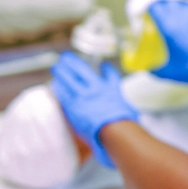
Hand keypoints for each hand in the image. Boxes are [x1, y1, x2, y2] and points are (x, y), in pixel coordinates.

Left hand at [50, 52, 139, 167]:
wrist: (115, 130)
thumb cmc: (125, 125)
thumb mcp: (130, 113)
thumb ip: (126, 111)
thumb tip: (132, 116)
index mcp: (113, 89)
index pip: (110, 74)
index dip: (106, 68)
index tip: (104, 65)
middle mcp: (97, 89)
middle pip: (83, 70)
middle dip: (74, 62)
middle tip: (67, 58)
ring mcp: (85, 96)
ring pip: (70, 79)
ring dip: (62, 71)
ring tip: (57, 67)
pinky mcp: (74, 106)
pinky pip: (64, 93)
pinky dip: (59, 88)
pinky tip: (56, 85)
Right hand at [149, 0, 187, 94]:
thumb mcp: (170, 73)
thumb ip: (154, 69)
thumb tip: (147, 67)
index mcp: (170, 26)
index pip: (152, 2)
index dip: (143, 6)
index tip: (141, 17)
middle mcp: (182, 15)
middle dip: (155, 6)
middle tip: (152, 18)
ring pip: (178, 2)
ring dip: (170, 8)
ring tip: (168, 22)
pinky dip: (184, 15)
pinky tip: (185, 28)